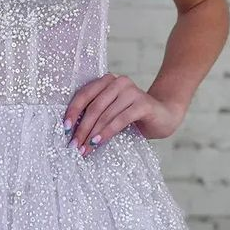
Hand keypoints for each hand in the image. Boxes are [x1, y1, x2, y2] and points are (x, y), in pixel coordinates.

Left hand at [63, 73, 186, 150]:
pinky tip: (98, 142)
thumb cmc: (133, 116)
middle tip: (74, 145)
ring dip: (92, 134)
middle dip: (81, 128)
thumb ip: (96, 115)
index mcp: (107, 81)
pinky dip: (107, 132)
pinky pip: (120, 119)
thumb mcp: (111, 113)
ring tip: (84, 148)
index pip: (84, 94)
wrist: (164, 116)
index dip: (73, 111)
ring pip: (105, 114)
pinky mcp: (142, 103)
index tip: (65, 128)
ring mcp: (131, 91)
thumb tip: (72, 132)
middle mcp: (118, 82)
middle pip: (93, 106)